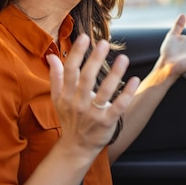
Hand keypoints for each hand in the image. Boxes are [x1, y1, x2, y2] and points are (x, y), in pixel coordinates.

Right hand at [46, 34, 139, 151]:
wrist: (76, 147)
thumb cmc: (69, 119)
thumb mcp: (58, 99)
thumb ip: (56, 76)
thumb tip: (51, 55)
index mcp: (67, 94)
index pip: (71, 70)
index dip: (77, 53)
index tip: (84, 37)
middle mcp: (79, 103)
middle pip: (87, 78)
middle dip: (95, 59)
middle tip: (104, 42)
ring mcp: (93, 113)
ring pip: (104, 92)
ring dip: (115, 74)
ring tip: (124, 58)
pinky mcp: (107, 122)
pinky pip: (118, 107)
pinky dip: (126, 94)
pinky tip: (134, 80)